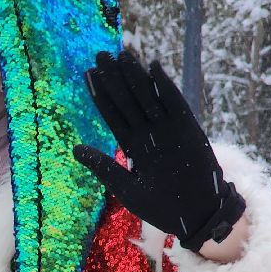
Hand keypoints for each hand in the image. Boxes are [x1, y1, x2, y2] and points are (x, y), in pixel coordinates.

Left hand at [73, 50, 243, 251]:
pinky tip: (153, 68)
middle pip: (128, 100)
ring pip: (148, 97)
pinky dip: (164, 87)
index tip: (87, 74)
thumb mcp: (125, 188)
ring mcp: (169, 130)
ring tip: (121, 55)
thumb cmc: (161, 207)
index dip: (101, 94)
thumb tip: (75, 148)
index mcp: (134, 147)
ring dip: (135, 76)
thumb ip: (103, 166)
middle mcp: (149, 134)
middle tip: (99, 55)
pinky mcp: (188, 130)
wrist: (196, 216)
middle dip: (114, 78)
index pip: (113, 115)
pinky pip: (175, 104)